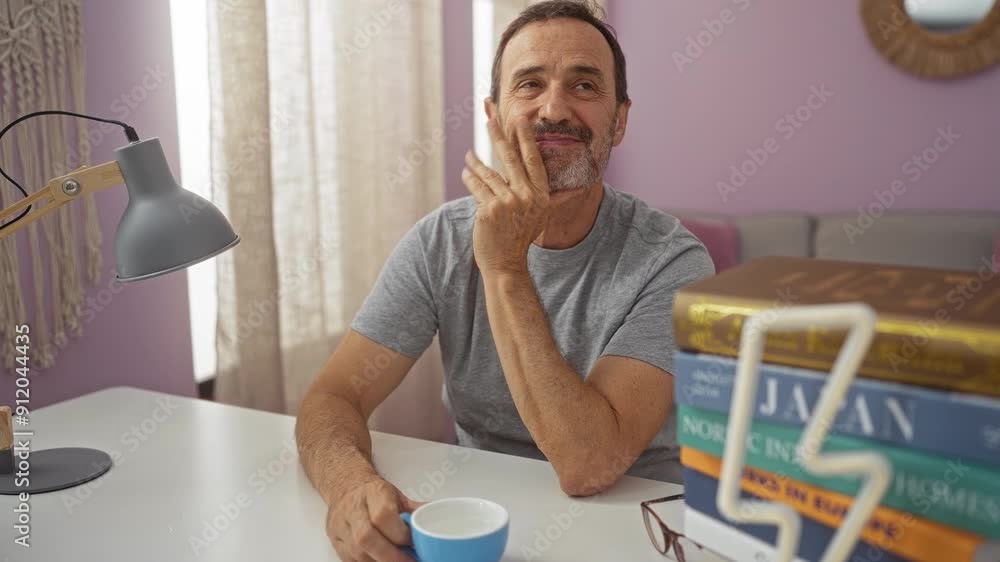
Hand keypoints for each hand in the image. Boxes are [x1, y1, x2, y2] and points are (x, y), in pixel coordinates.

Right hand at [326, 477, 424, 561]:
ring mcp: (341, 526)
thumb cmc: (373, 493)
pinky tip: (382, 561)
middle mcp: (353, 509)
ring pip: (357, 552)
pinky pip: (351, 560)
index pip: (383, 516)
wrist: (346, 487)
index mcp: (372, 493)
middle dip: (390, 555)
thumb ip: (415, 510)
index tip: (414, 543)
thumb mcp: (396, 495)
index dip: (399, 533)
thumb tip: (435, 515)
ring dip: (380, 561)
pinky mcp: (336, 542)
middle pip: (366, 537)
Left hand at [462, 116, 549, 275]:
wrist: (506, 263)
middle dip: (499, 135)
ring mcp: (507, 203)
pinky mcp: (489, 210)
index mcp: (540, 194)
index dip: (525, 139)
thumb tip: (579, 188)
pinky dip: (470, 178)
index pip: (533, 160)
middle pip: (510, 158)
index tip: (519, 120)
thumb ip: (556, 198)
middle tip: (490, 119)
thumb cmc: (522, 237)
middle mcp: (526, 196)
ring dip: (476, 162)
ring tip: (469, 155)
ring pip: (489, 173)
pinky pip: (477, 187)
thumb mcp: (543, 216)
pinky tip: (466, 173)